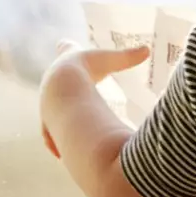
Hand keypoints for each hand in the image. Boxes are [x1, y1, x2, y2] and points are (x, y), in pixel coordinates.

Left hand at [38, 40, 146, 157]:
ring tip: (67, 124)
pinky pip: (50, 136)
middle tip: (70, 90)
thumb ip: (128, 57)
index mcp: (66, 65)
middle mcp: (52, 83)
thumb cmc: (86, 71)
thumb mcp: (110, 60)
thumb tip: (147, 49)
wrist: (63, 91)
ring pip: (51, 111)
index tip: (63, 44)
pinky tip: (59, 153)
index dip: (67, 47)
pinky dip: (57, 142)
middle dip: (63, 87)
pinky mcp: (48, 125)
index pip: (65, 49)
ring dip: (59, 116)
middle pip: (56, 82)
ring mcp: (48, 104)